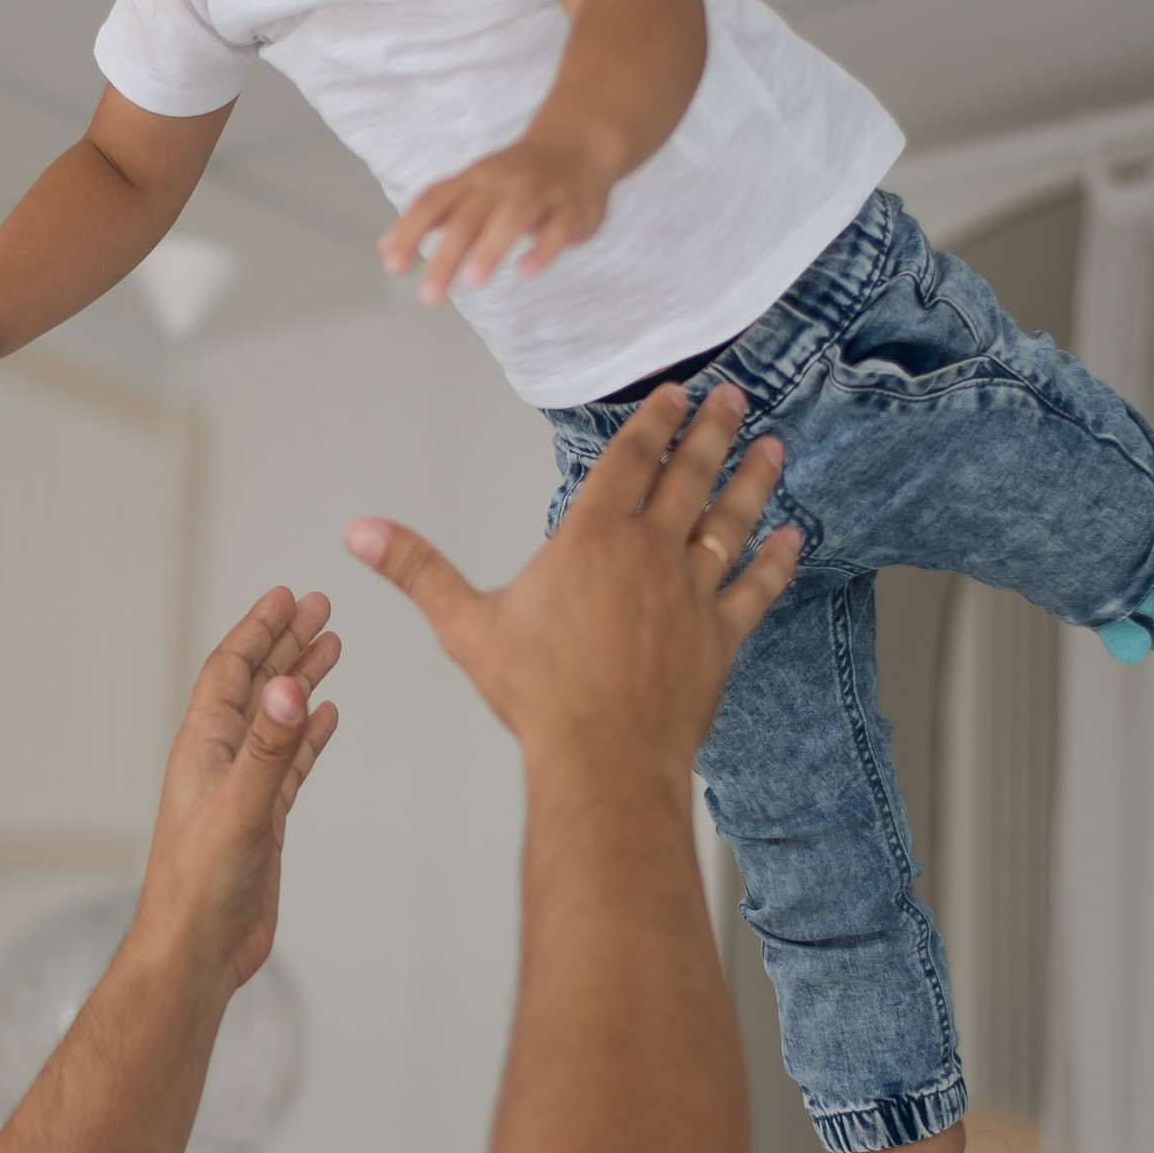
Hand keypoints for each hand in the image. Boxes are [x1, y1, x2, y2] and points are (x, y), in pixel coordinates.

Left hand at [133, 590, 342, 995]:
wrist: (197, 952)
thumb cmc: (201, 886)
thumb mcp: (240, 809)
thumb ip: (267, 749)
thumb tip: (286, 686)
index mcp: (203, 748)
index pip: (231, 671)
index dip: (257, 630)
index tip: (287, 595)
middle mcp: (220, 760)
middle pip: (256, 685)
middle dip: (286, 642)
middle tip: (321, 606)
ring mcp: (242, 789)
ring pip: (276, 719)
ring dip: (301, 680)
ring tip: (333, 645)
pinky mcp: (262, 819)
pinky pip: (288, 761)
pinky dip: (308, 734)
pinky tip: (328, 714)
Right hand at [344, 382, 796, 775]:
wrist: (603, 758)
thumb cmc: (537, 695)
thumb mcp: (464, 624)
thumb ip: (417, 568)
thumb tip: (360, 532)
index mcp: (592, 538)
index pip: (628, 461)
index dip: (653, 422)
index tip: (675, 394)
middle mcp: (650, 552)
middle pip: (688, 476)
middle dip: (710, 430)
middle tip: (731, 396)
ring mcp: (691, 593)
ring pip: (730, 521)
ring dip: (752, 479)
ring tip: (771, 444)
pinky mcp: (720, 637)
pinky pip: (755, 588)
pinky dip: (776, 560)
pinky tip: (794, 536)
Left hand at [378, 135, 612, 304]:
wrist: (577, 144)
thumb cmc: (515, 178)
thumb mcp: (472, 188)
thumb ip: (434, 218)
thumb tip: (386, 250)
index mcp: (474, 181)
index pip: (435, 201)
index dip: (411, 230)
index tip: (391, 264)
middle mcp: (502, 184)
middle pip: (469, 216)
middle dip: (447, 255)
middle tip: (430, 294)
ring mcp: (539, 194)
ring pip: (512, 217)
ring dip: (491, 247)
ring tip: (473, 280)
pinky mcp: (571, 210)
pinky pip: (558, 228)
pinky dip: (542, 248)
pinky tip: (526, 271)